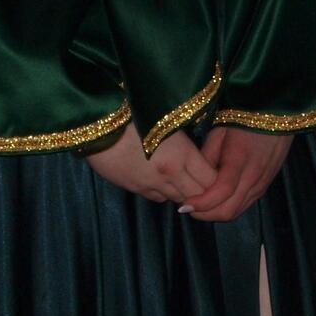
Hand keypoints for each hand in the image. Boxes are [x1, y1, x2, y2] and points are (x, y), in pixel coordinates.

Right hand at [82, 123, 217, 204]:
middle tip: (203, 180)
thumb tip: (196, 154)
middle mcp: (170, 174)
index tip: (217, 172)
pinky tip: (161, 180)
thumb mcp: (165, 123)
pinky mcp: (135, 188)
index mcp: (182, 154)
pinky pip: (159, 198)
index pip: (213, 180)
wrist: (97, 125)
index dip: (218, 179)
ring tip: (182, 178)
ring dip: (184, 192)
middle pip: (199, 195)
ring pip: (179, 199)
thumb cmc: (132, 115)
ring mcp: (152, 184)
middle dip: (204, 191)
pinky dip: (165, 193)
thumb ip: (184, 143)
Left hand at [182, 127, 292, 221]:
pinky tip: (215, 202)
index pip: (222, 191)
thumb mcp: (218, 132)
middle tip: (186, 208)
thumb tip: (193, 178)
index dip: (202, 203)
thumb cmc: (241, 120)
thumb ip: (207, 157)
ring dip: (216, 214)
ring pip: (237, 211)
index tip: (184, 205)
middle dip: (206, 214)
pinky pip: (245, 205)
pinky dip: (228, 208)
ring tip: (198, 207)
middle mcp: (253, 177)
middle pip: (229, 209)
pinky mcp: (264, 187)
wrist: (274, 117)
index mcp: (240, 159)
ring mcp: (261, 184)